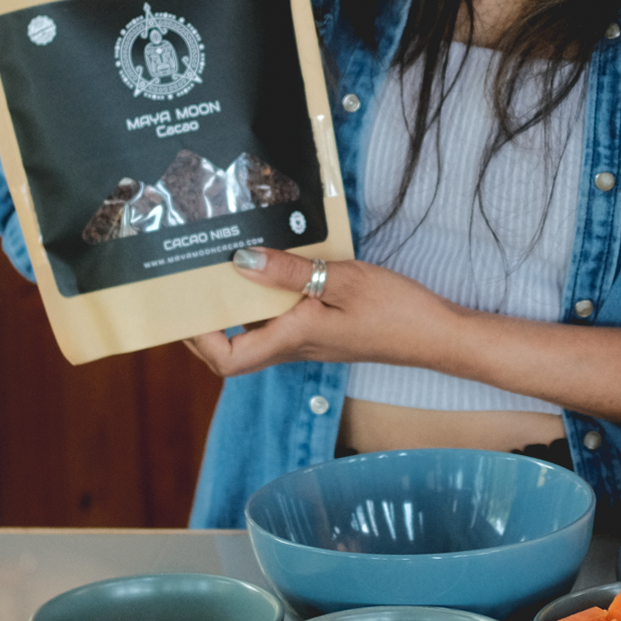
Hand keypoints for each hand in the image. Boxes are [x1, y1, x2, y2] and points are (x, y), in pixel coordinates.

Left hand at [183, 247, 462, 378]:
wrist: (436, 333)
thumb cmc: (396, 310)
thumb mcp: (342, 280)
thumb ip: (290, 272)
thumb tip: (240, 261)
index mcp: (292, 340)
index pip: (227, 360)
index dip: (198, 340)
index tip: (184, 307)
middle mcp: (293, 346)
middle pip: (232, 348)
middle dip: (206, 319)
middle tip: (193, 279)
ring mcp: (306, 340)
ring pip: (255, 329)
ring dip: (236, 302)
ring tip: (226, 261)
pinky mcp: (320, 329)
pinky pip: (279, 317)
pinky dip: (266, 295)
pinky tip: (274, 263)